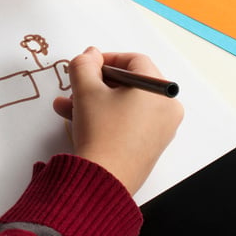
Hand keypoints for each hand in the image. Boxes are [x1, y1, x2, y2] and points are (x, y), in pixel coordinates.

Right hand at [52, 47, 183, 194]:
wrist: (103, 180)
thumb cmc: (101, 134)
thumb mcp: (86, 90)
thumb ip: (84, 65)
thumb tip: (90, 55)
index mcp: (160, 90)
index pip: (134, 61)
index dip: (106, 58)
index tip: (86, 64)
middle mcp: (167, 108)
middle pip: (130, 83)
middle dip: (96, 83)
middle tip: (76, 85)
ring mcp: (160, 130)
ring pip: (125, 104)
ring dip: (95, 101)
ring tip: (67, 105)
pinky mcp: (149, 146)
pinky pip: (128, 122)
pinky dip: (106, 117)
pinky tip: (78, 120)